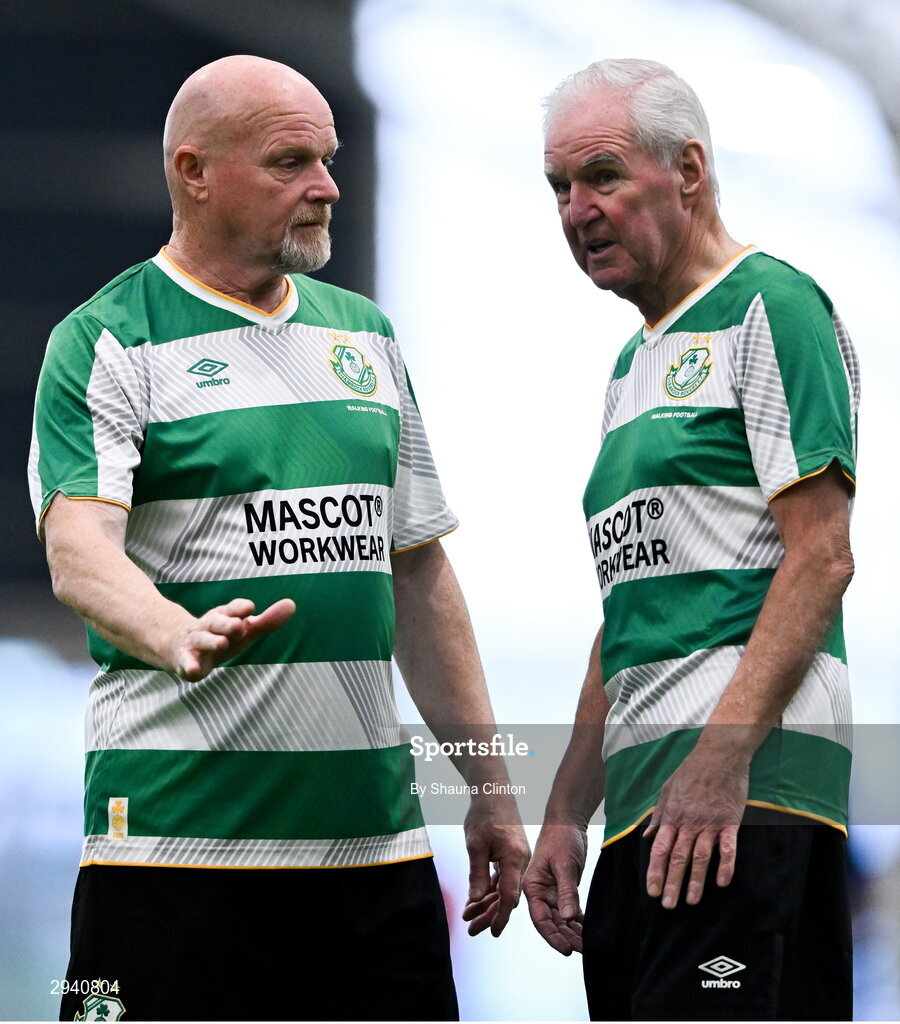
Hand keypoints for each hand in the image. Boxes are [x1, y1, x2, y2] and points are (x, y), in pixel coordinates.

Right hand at [170, 597, 295, 680]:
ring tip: (223, 644)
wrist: (179, 645)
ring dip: (212, 641)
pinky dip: (189, 666)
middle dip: (227, 624)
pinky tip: (194, 671)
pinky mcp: (185, 660)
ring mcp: (195, 642)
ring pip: (203, 639)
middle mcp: (208, 626)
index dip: (240, 608)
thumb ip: (267, 620)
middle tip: (239, 626)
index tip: (250, 608)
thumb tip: (292, 604)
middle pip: (217, 622)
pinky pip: (186, 662)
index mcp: (224, 616)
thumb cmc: (221, 635)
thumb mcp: (244, 629)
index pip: (232, 609)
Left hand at [461, 798, 529, 936]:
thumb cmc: (484, 815)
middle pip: (506, 895)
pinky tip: (475, 900)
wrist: (493, 792)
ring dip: (487, 903)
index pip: (509, 895)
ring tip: (469, 917)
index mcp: (515, 858)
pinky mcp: (511, 855)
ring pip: (503, 888)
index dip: (500, 916)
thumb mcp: (475, 844)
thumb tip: (476, 899)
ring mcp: (517, 858)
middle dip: (489, 914)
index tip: (492, 932)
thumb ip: (476, 873)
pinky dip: (489, 888)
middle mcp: (520, 861)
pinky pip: (501, 877)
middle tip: (471, 930)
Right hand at [523, 823, 586, 954]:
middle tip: (583, 950)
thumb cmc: (561, 837)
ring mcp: (553, 891)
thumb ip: (566, 891)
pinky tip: (587, 931)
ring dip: (573, 932)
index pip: (541, 919)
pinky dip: (578, 921)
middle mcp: (541, 892)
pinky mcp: (565, 888)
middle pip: (552, 922)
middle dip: (566, 937)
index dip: (552, 936)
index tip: (566, 950)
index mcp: (533, 887)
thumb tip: (568, 918)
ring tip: (587, 945)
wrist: (568, 821)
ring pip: (562, 919)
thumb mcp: (564, 864)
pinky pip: (570, 910)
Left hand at [643, 749, 748, 908]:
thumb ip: (658, 816)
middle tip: (668, 905)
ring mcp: (710, 822)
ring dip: (696, 880)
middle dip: (672, 882)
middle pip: (679, 857)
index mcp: (672, 816)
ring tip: (691, 901)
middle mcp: (689, 822)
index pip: (660, 849)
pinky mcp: (730, 821)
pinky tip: (723, 882)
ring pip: (701, 856)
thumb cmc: (691, 771)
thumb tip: (647, 837)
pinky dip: (726, 864)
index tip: (652, 890)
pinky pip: (728, 846)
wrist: (718, 754)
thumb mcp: (667, 790)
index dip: (656, 870)